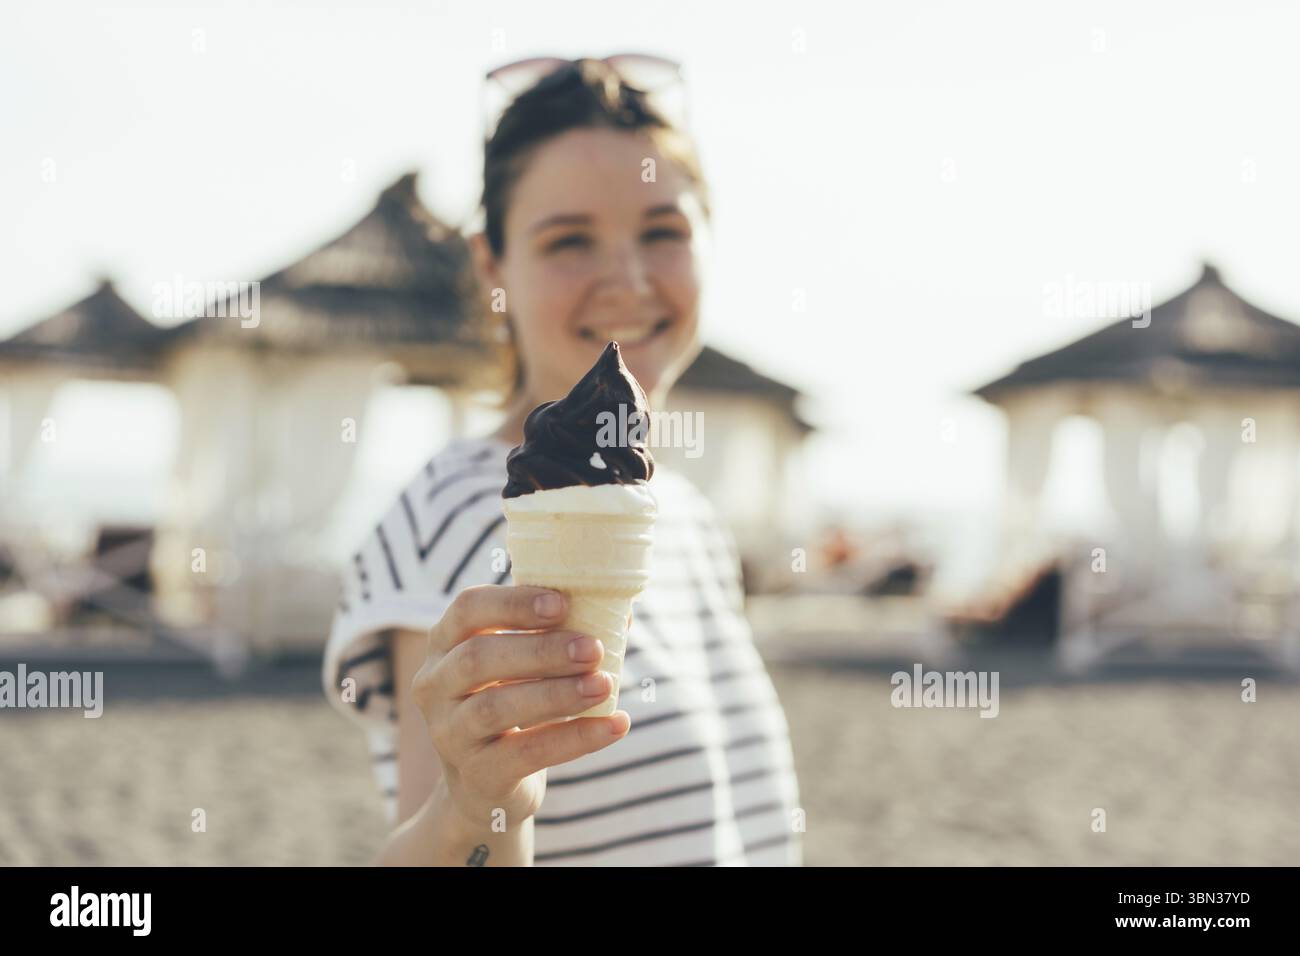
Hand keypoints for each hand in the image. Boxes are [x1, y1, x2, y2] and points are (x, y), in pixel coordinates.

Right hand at [411, 585, 630, 829]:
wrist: (486, 786)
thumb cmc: (513, 703)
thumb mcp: (522, 666)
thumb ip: (560, 635)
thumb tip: (620, 616)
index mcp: (446, 643)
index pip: (467, 609)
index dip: (513, 603)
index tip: (562, 604)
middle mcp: (435, 685)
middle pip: (478, 658)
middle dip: (541, 650)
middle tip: (593, 649)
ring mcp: (449, 733)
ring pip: (495, 707)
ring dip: (556, 693)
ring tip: (604, 685)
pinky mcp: (476, 774)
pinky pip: (525, 753)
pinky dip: (574, 738)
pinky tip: (613, 725)